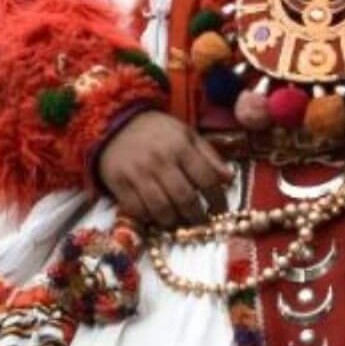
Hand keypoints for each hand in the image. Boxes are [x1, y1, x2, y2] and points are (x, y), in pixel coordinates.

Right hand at [95, 110, 232, 230]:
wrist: (115, 123)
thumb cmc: (157, 131)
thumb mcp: (187, 134)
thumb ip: (209, 156)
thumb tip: (229, 179)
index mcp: (181, 146)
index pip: (207, 179)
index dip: (218, 199)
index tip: (220, 210)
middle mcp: (160, 160)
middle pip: (185, 199)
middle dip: (196, 216)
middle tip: (200, 222)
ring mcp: (137, 173)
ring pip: (161, 209)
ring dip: (173, 221)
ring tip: (178, 222)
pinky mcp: (118, 183)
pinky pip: (137, 210)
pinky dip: (148, 218)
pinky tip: (154, 216)